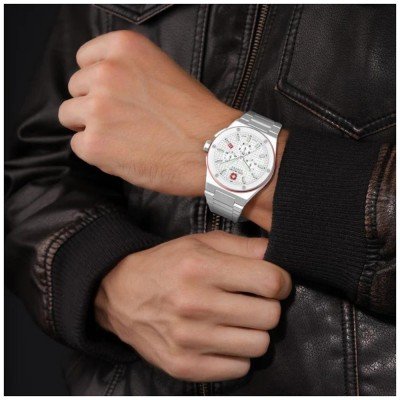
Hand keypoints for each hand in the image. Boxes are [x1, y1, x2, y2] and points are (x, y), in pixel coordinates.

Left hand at [59, 30, 241, 195]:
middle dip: (93, 105)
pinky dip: (97, 152)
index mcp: (124, 48)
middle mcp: (105, 73)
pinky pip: (79, 145)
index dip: (96, 81)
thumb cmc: (195, 116)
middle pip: (75, 89)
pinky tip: (123, 154)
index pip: (85, 59)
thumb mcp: (163, 72)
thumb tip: (101, 89)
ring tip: (121, 139)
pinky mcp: (95, 143)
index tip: (111, 95)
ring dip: (90, 127)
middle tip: (121, 122)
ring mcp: (97, 108)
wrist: (212, 148)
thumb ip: (128, 73)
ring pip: (70, 116)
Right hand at [95, 231, 291, 381]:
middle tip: (252, 300)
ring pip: (259, 345)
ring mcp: (189, 340)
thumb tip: (278, 255)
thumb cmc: (166, 265)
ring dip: (254, 331)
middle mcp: (195, 304)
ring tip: (237, 319)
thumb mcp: (201, 243)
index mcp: (200, 268)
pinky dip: (237, 353)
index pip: (270, 282)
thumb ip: (243, 246)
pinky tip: (222, 337)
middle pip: (269, 316)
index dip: (280, 281)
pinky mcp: (184, 365)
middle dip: (268, 306)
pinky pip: (239, 368)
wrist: (121, 294)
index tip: (273, 282)